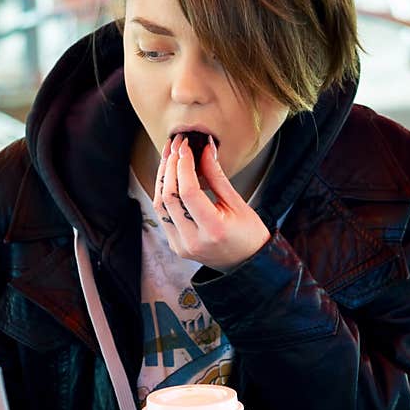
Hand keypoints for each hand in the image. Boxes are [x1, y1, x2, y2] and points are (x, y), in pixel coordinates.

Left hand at [153, 133, 270, 272]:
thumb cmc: (249, 235)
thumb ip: (217, 176)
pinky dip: (164, 193)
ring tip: (170, 156)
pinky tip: (170, 176)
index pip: (188, 192)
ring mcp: (181, 245)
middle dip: (170, 167)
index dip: (184, 165)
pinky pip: (162, 215)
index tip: (186, 147)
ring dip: (163, 178)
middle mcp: (193, 241)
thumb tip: (204, 149)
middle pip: (169, 197)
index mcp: (213, 230)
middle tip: (176, 146)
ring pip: (160, 205)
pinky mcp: (176, 245)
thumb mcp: (238, 203)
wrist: (247, 263)